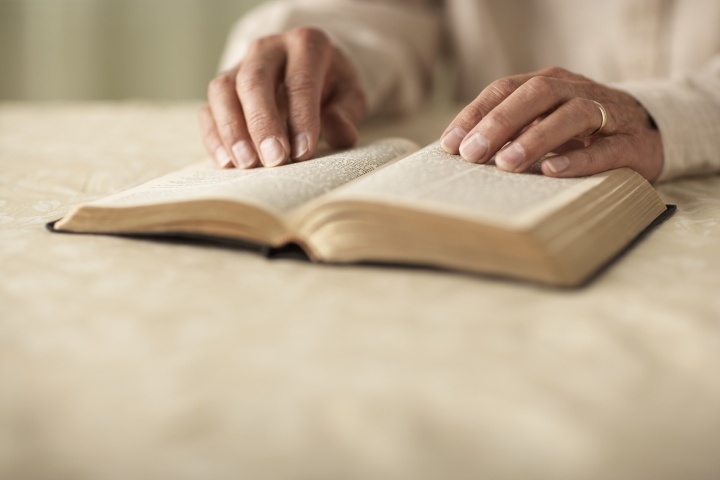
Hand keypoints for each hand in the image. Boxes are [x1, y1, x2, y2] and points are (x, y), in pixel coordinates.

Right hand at [199, 28, 366, 168]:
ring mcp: (239, 66)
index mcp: (305, 45)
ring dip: (232, 130)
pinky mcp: (223, 89)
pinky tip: (226, 162)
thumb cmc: (331, 86)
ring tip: (247, 164)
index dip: (301, 118)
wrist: (308, 73)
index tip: (303, 152)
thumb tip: (341, 135)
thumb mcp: (349, 95)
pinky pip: (209, 109)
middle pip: (254, 81)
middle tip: (274, 159)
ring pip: (223, 91)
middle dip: (262, 123)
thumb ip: (346, 113)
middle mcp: (267, 49)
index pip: (300, 80)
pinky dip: (214, 137)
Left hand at [440, 67, 662, 180]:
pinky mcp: (631, 143)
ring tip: (506, 164)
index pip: (505, 89)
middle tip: (472, 153)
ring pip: (571, 114)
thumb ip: (510, 131)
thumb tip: (461, 153)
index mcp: (549, 83)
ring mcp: (607, 114)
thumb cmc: (581, 132)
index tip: (450, 144)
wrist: (650, 133)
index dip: (475, 115)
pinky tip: (552, 171)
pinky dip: (578, 159)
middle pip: (536, 94)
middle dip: (499, 123)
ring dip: (535, 138)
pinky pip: (605, 148)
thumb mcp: (543, 123)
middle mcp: (576, 91)